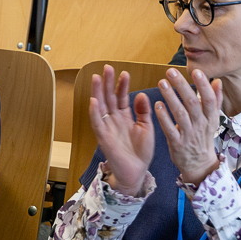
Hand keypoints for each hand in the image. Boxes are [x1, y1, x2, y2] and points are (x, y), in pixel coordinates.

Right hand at [90, 66, 154, 196]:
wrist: (137, 172)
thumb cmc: (141, 151)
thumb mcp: (146, 127)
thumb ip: (143, 111)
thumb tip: (140, 94)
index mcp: (124, 116)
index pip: (121, 96)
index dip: (122, 85)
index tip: (124, 73)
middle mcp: (113, 119)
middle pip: (108, 97)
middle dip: (107, 83)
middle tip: (107, 68)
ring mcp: (107, 127)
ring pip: (100, 106)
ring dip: (97, 92)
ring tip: (97, 78)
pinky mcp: (103, 138)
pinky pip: (97, 123)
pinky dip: (94, 112)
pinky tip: (94, 101)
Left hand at [154, 68, 223, 186]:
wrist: (199, 164)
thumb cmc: (204, 137)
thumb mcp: (213, 120)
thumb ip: (215, 100)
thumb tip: (217, 81)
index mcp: (210, 118)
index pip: (209, 99)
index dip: (203, 85)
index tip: (196, 71)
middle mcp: (200, 126)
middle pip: (192, 103)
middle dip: (182, 86)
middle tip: (171, 71)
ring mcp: (188, 135)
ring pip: (180, 114)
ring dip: (170, 97)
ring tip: (162, 82)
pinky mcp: (177, 143)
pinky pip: (170, 129)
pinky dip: (163, 117)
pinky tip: (157, 104)